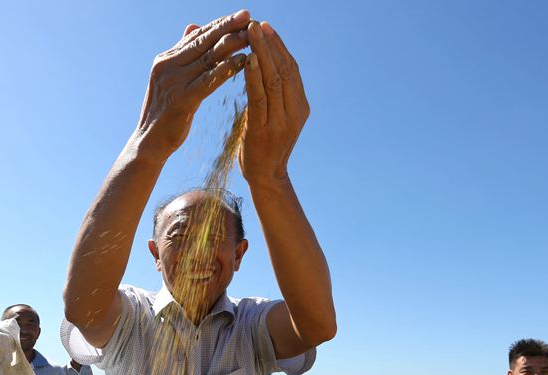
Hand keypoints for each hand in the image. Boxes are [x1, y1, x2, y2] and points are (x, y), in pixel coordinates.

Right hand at [136, 10, 250, 157]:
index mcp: (166, 59)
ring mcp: (174, 82)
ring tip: (252, 37)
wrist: (149, 143)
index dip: (220, 24)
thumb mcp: (171, 80)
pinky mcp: (182, 100)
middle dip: (228, 27)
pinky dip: (227, 69)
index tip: (242, 15)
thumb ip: (182, 54)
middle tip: (250, 16)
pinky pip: (209, 80)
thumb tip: (193, 27)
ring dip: (232, 45)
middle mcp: (168, 66)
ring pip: (208, 58)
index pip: (197, 36)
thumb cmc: (165, 114)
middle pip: (204, 41)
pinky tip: (243, 62)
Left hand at [240, 21, 308, 185]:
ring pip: (274, 80)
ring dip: (262, 54)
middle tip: (257, 23)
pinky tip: (247, 60)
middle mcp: (295, 112)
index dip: (280, 46)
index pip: (292, 69)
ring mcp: (282, 122)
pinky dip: (254, 77)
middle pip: (285, 70)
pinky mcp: (265, 130)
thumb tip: (263, 65)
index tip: (266, 26)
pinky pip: (260, 98)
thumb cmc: (265, 145)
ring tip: (250, 34)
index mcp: (300, 107)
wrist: (265, 178)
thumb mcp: (275, 117)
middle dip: (271, 44)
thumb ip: (273, 95)